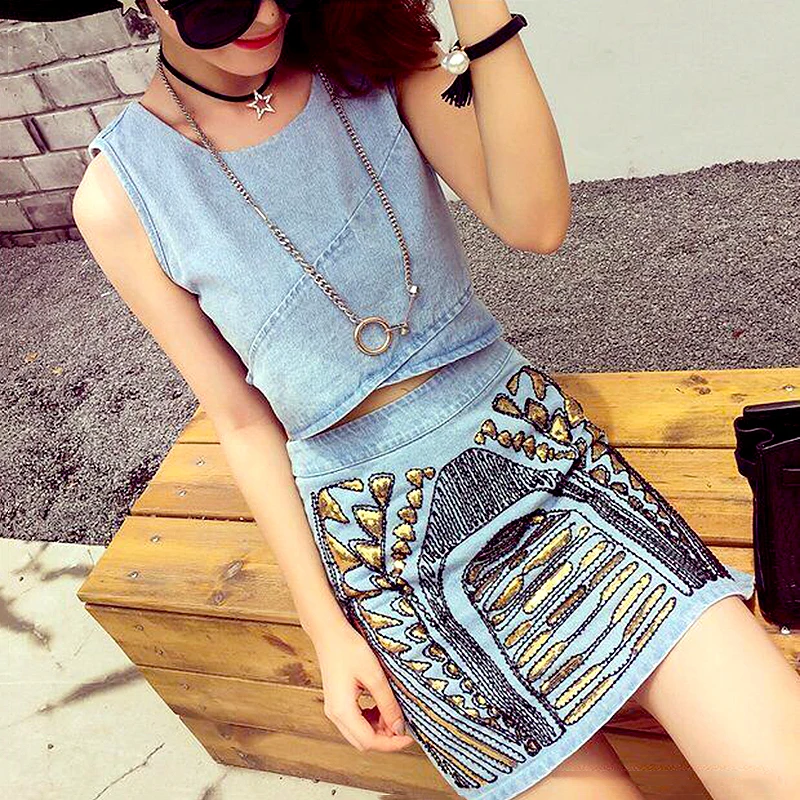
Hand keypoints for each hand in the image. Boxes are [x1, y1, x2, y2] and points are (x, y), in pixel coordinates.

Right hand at [313, 618, 414, 752]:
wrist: (330, 632)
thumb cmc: (349, 649)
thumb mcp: (374, 675)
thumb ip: (387, 703)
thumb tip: (399, 727)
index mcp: (342, 710)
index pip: (369, 741)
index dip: (391, 743)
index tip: (409, 737)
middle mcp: (335, 714)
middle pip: (363, 741)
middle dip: (386, 738)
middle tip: (404, 725)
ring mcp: (334, 709)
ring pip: (359, 732)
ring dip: (379, 729)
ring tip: (394, 713)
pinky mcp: (337, 701)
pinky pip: (355, 720)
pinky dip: (371, 719)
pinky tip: (381, 706)